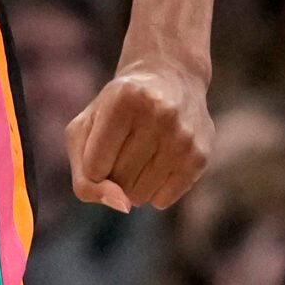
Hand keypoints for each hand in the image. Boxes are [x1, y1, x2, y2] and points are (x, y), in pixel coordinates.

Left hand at [64, 60, 211, 211]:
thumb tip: (123, 207)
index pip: (94, 167)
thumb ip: (85, 178)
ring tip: (140, 151)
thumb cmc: (115, 110)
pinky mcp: (201, 156)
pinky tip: (158, 161)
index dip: (92, 163)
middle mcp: (158, 113)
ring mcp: (183, 135)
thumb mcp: (84, 130)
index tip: (101, 141)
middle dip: (112, 171)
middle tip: (124, 142)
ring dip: (131, 184)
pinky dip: (152, 190)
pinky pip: (162, 200)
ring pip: (139, 195)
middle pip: (118, 181)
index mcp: (123, 99)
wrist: (170, 77)